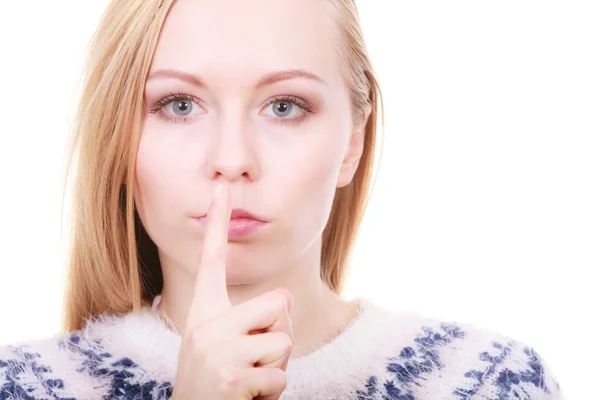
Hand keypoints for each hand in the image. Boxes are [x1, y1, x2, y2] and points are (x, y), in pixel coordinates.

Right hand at [172, 183, 294, 399]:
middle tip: (253, 356)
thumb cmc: (218, 379)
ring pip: (284, 342)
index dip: (216, 224)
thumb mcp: (222, 343)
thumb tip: (286, 301)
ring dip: (275, 367)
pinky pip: (280, 376)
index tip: (221, 189)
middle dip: (279, 332)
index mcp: (205, 311)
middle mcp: (205, 324)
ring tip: (248, 378)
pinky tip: (247, 396)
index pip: (211, 260)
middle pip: (279, 303)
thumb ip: (248, 318)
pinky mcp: (230, 376)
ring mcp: (215, 350)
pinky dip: (272, 392)